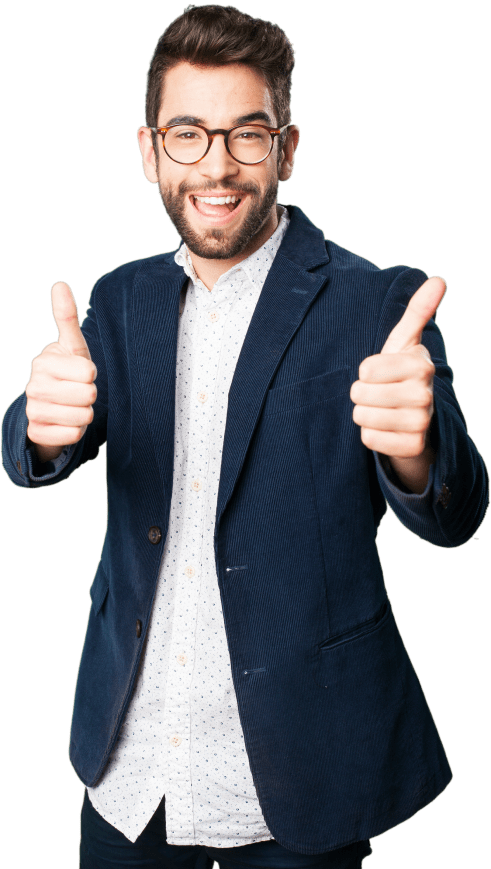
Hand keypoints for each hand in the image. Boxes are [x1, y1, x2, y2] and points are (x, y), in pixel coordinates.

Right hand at [25, 281, 96, 456]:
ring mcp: (32, 410)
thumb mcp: (72, 346)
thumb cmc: (67, 373)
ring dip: (84, 415)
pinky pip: (72, 436)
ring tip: (73, 407)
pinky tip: (66, 424)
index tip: (80, 373)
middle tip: (78, 392)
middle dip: (90, 396)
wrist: (51, 408)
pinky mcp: (35, 432)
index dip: (91, 374)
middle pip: (88, 395)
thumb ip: (66, 318)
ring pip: (82, 417)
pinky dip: (76, 432)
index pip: (88, 371)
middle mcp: (33, 385)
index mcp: (43, 361)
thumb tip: (59, 284)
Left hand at [350, 275, 446, 458]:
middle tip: (379, 394)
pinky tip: (386, 429)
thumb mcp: (405, 343)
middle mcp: (425, 394)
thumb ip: (417, 312)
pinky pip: (369, 440)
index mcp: (421, 365)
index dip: (365, 372)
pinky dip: (371, 436)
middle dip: (362, 395)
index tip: (380, 373)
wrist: (418, 419)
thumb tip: (439, 279)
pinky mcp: (412, 447)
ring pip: (362, 418)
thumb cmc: (402, 375)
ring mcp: (421, 423)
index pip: (365, 370)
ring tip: (381, 410)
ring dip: (365, 415)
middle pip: (360, 394)